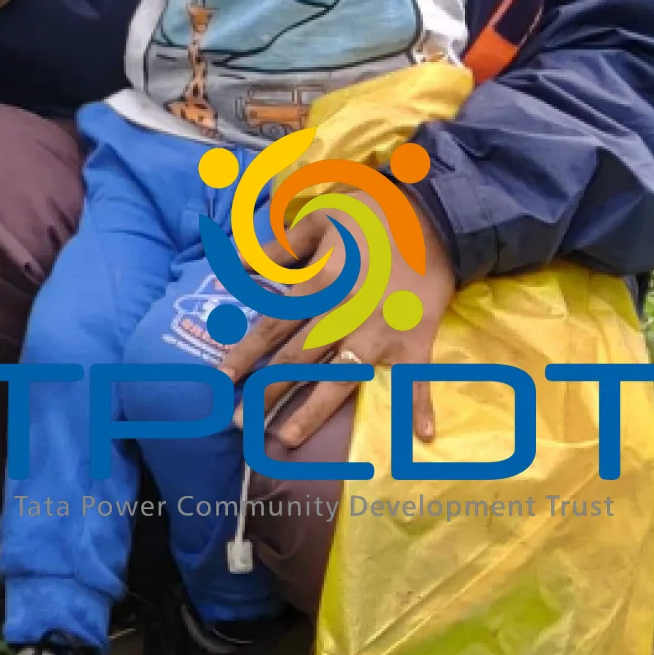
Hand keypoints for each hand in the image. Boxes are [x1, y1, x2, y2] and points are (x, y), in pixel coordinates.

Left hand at [218, 235, 461, 447]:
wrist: (435, 216)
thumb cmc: (369, 214)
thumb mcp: (315, 220)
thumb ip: (274, 248)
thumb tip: (232, 265)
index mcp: (318, 285)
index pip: (270, 328)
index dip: (242, 355)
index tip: (218, 381)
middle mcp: (345, 315)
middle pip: (298, 361)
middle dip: (265, 393)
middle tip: (237, 422)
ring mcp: (382, 333)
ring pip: (341, 380)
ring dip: (313, 412)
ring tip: (285, 439)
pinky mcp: (418, 340)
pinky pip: (417, 378)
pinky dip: (419, 407)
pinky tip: (423, 438)